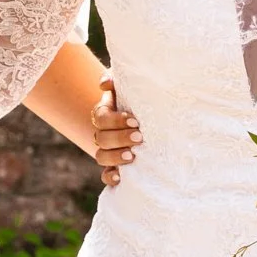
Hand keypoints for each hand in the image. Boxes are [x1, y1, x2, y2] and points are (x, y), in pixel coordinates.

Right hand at [90, 73, 141, 190]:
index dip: (115, 120)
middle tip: (140, 137)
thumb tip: (104, 84)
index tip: (135, 120)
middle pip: (101, 138)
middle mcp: (105, 132)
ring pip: (100, 156)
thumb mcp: (131, 85)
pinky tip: (120, 177)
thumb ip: (118, 79)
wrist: (156, 117)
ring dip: (115, 156)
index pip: (101, 117)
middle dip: (119, 138)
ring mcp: (109, 150)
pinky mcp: (116, 166)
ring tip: (132, 156)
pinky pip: (105, 175)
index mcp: (106, 112)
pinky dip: (110, 177)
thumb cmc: (143, 97)